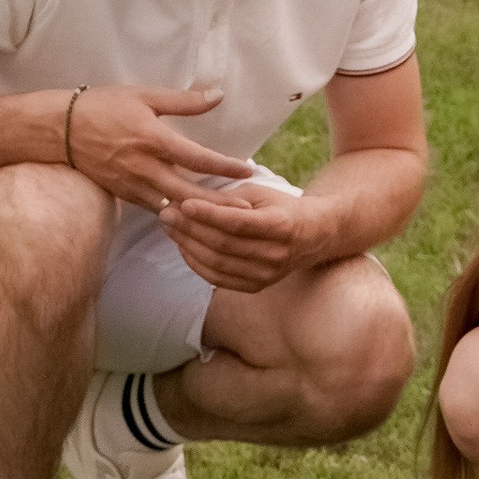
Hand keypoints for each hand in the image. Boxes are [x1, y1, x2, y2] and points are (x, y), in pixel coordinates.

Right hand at [64, 84, 248, 212]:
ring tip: (227, 222)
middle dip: (219, 206)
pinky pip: (157, 211)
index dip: (225, 167)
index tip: (248, 170)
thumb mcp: (144, 96)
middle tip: (247, 213)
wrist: (60, 130)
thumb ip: (183, 101)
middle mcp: (146, 168)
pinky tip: (195, 221)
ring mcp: (134, 186)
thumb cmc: (103, 107)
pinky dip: (177, 217)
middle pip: (190, 194)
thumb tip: (218, 95)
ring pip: (174, 209)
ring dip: (200, 217)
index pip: (198, 158)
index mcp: (154, 140)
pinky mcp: (126, 196)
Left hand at [162, 172, 311, 291]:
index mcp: (280, 225)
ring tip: (170, 228)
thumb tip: (191, 199)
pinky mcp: (256, 286)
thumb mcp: (261, 193)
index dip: (208, 214)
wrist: (312, 236)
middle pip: (223, 244)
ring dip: (188, 245)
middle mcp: (275, 253)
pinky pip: (218, 279)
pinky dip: (197, 264)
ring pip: (217, 263)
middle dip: (190, 228)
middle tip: (166, 213)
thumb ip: (229, 198)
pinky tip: (184, 247)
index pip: (238, 222)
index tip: (184, 203)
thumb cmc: (282, 208)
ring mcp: (266, 274)